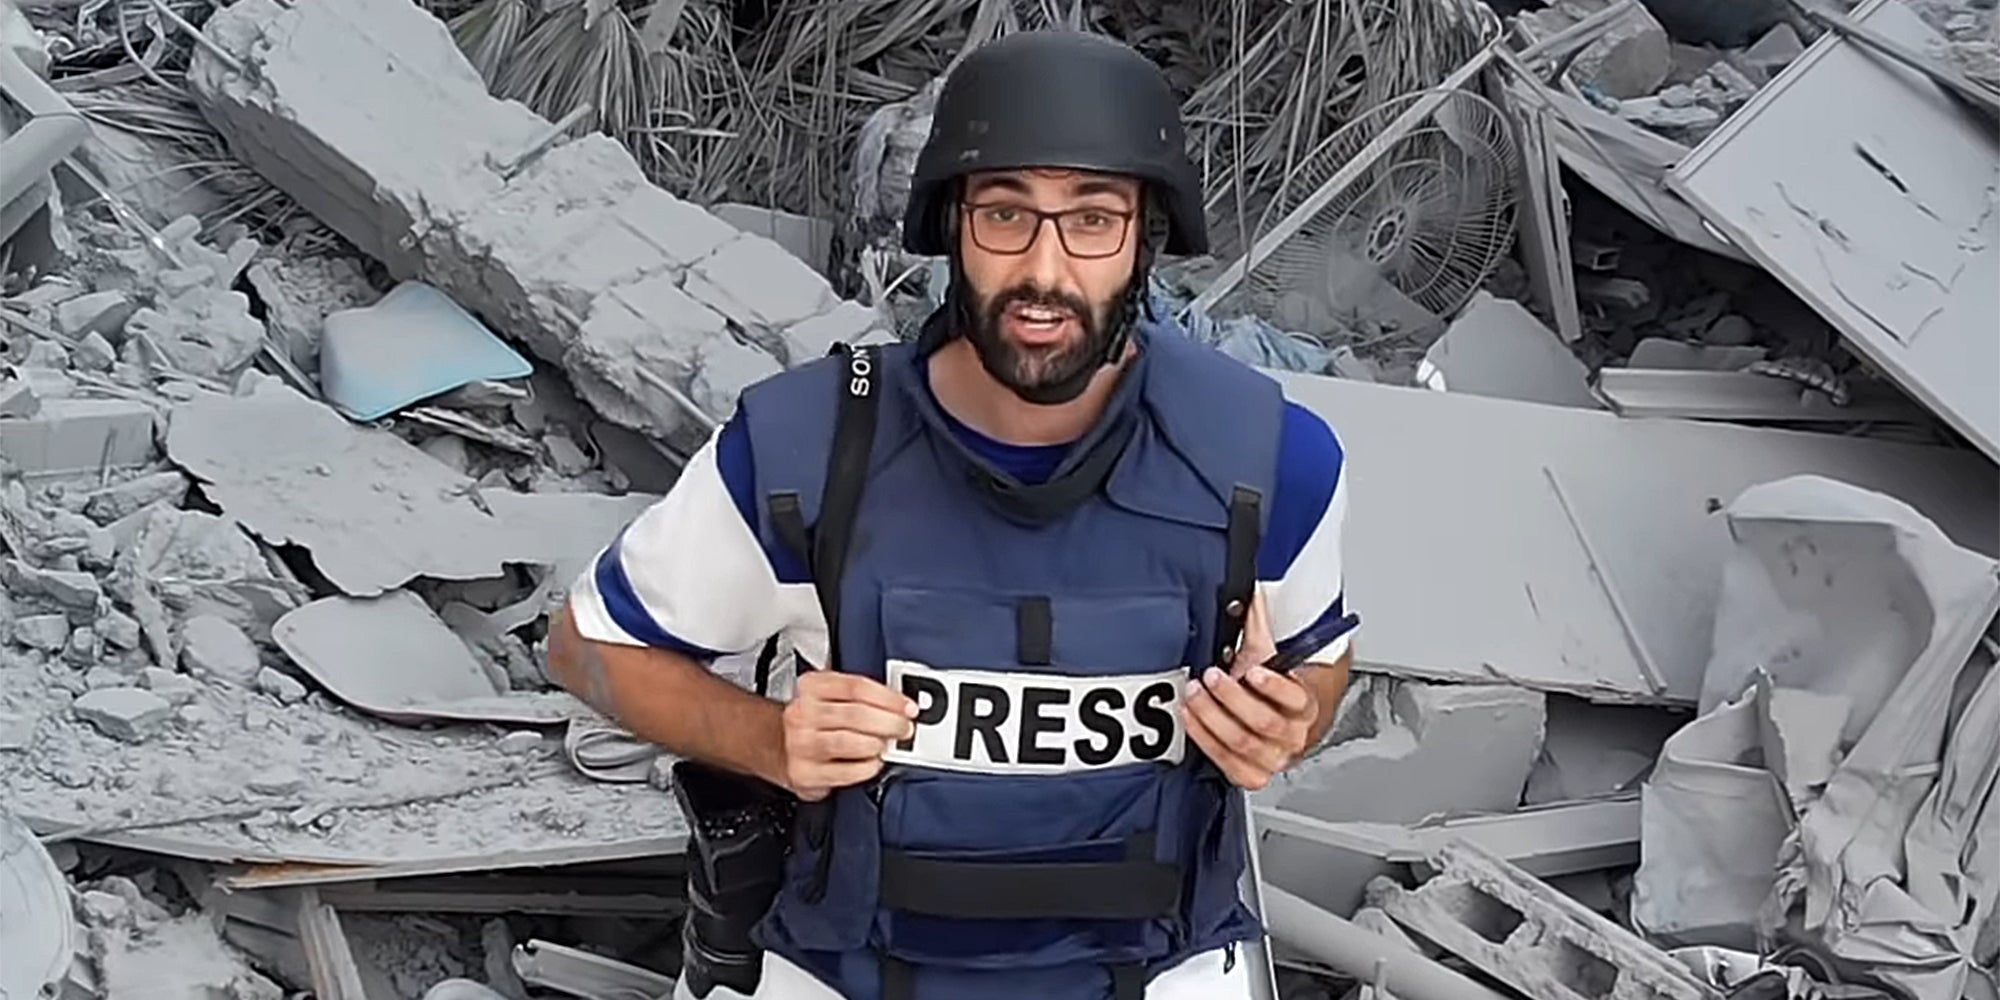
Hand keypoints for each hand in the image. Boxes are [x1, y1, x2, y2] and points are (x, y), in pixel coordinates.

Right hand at [780, 671, 916, 800]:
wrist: (776, 744)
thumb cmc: (813, 719)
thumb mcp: (829, 693)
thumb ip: (859, 692)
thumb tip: (900, 701)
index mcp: (812, 686)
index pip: (857, 687)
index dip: (889, 698)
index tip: (908, 708)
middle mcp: (802, 713)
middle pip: (856, 715)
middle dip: (889, 723)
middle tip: (904, 729)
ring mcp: (801, 744)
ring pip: (850, 743)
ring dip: (877, 744)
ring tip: (886, 745)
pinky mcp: (804, 773)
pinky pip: (845, 772)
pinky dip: (866, 768)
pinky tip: (872, 763)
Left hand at [1183, 590, 1317, 790]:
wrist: (1291, 720)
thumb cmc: (1279, 685)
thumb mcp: (1272, 653)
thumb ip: (1260, 623)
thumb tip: (1248, 588)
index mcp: (1306, 704)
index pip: (1295, 697)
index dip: (1273, 686)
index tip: (1252, 670)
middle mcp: (1294, 735)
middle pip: (1263, 721)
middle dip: (1231, 697)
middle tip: (1210, 676)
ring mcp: (1274, 757)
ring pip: (1242, 742)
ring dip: (1213, 717)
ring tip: (1195, 693)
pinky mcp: (1253, 773)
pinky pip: (1227, 763)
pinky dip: (1205, 739)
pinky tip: (1191, 717)